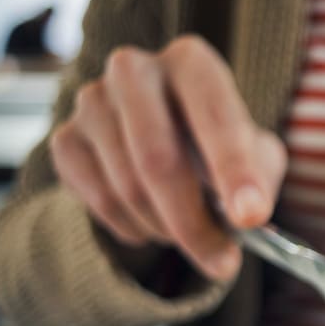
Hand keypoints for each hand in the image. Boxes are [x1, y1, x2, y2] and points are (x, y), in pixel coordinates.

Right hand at [50, 35, 286, 280]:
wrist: (169, 141)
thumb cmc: (221, 148)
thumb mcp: (258, 157)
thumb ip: (258, 180)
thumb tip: (245, 216)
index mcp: (191, 62)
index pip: (214, 116)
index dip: (234, 171)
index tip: (251, 218)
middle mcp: (134, 69)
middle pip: (158, 159)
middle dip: (194, 222)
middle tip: (224, 263)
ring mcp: (91, 102)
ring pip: (128, 188)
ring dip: (167, 229)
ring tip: (190, 232)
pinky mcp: (65, 139)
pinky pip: (100, 201)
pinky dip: (134, 227)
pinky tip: (153, 222)